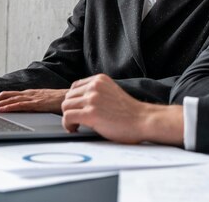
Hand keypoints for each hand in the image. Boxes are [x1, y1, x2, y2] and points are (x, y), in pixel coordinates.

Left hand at [0, 89, 67, 113]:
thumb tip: (24, 112)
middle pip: (6, 95)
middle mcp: (29, 94)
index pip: (8, 95)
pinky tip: (2, 110)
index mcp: (29, 94)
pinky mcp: (38, 103)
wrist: (73, 98)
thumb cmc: (60, 102)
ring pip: (11, 99)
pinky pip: (22, 105)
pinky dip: (10, 107)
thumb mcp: (43, 103)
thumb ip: (34, 105)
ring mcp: (33, 97)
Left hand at [61, 74, 183, 145]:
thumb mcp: (111, 92)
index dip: (75, 100)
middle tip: (78, 120)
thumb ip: (97, 92)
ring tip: (77, 125)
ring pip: (65, 106)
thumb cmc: (130, 112)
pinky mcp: (91, 113)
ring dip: (69, 118)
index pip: (75, 86)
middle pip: (68, 97)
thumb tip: (78, 101)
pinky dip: (68, 125)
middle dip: (71, 110)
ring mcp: (92, 99)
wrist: (143, 120)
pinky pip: (67, 117)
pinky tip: (76, 129)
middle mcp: (94, 86)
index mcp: (99, 79)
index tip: (79, 109)